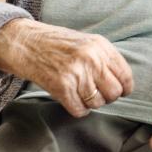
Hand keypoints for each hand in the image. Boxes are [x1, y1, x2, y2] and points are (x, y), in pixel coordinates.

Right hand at [0, 18, 133, 117]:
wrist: (26, 42)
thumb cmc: (57, 44)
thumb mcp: (87, 42)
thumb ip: (105, 58)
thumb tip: (123, 82)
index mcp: (101, 46)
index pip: (125, 75)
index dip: (124, 88)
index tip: (120, 91)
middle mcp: (91, 59)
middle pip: (114, 92)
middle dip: (108, 97)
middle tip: (98, 93)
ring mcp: (76, 73)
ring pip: (97, 103)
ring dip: (91, 103)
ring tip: (82, 94)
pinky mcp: (61, 87)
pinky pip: (80, 110)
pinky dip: (78, 109)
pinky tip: (73, 100)